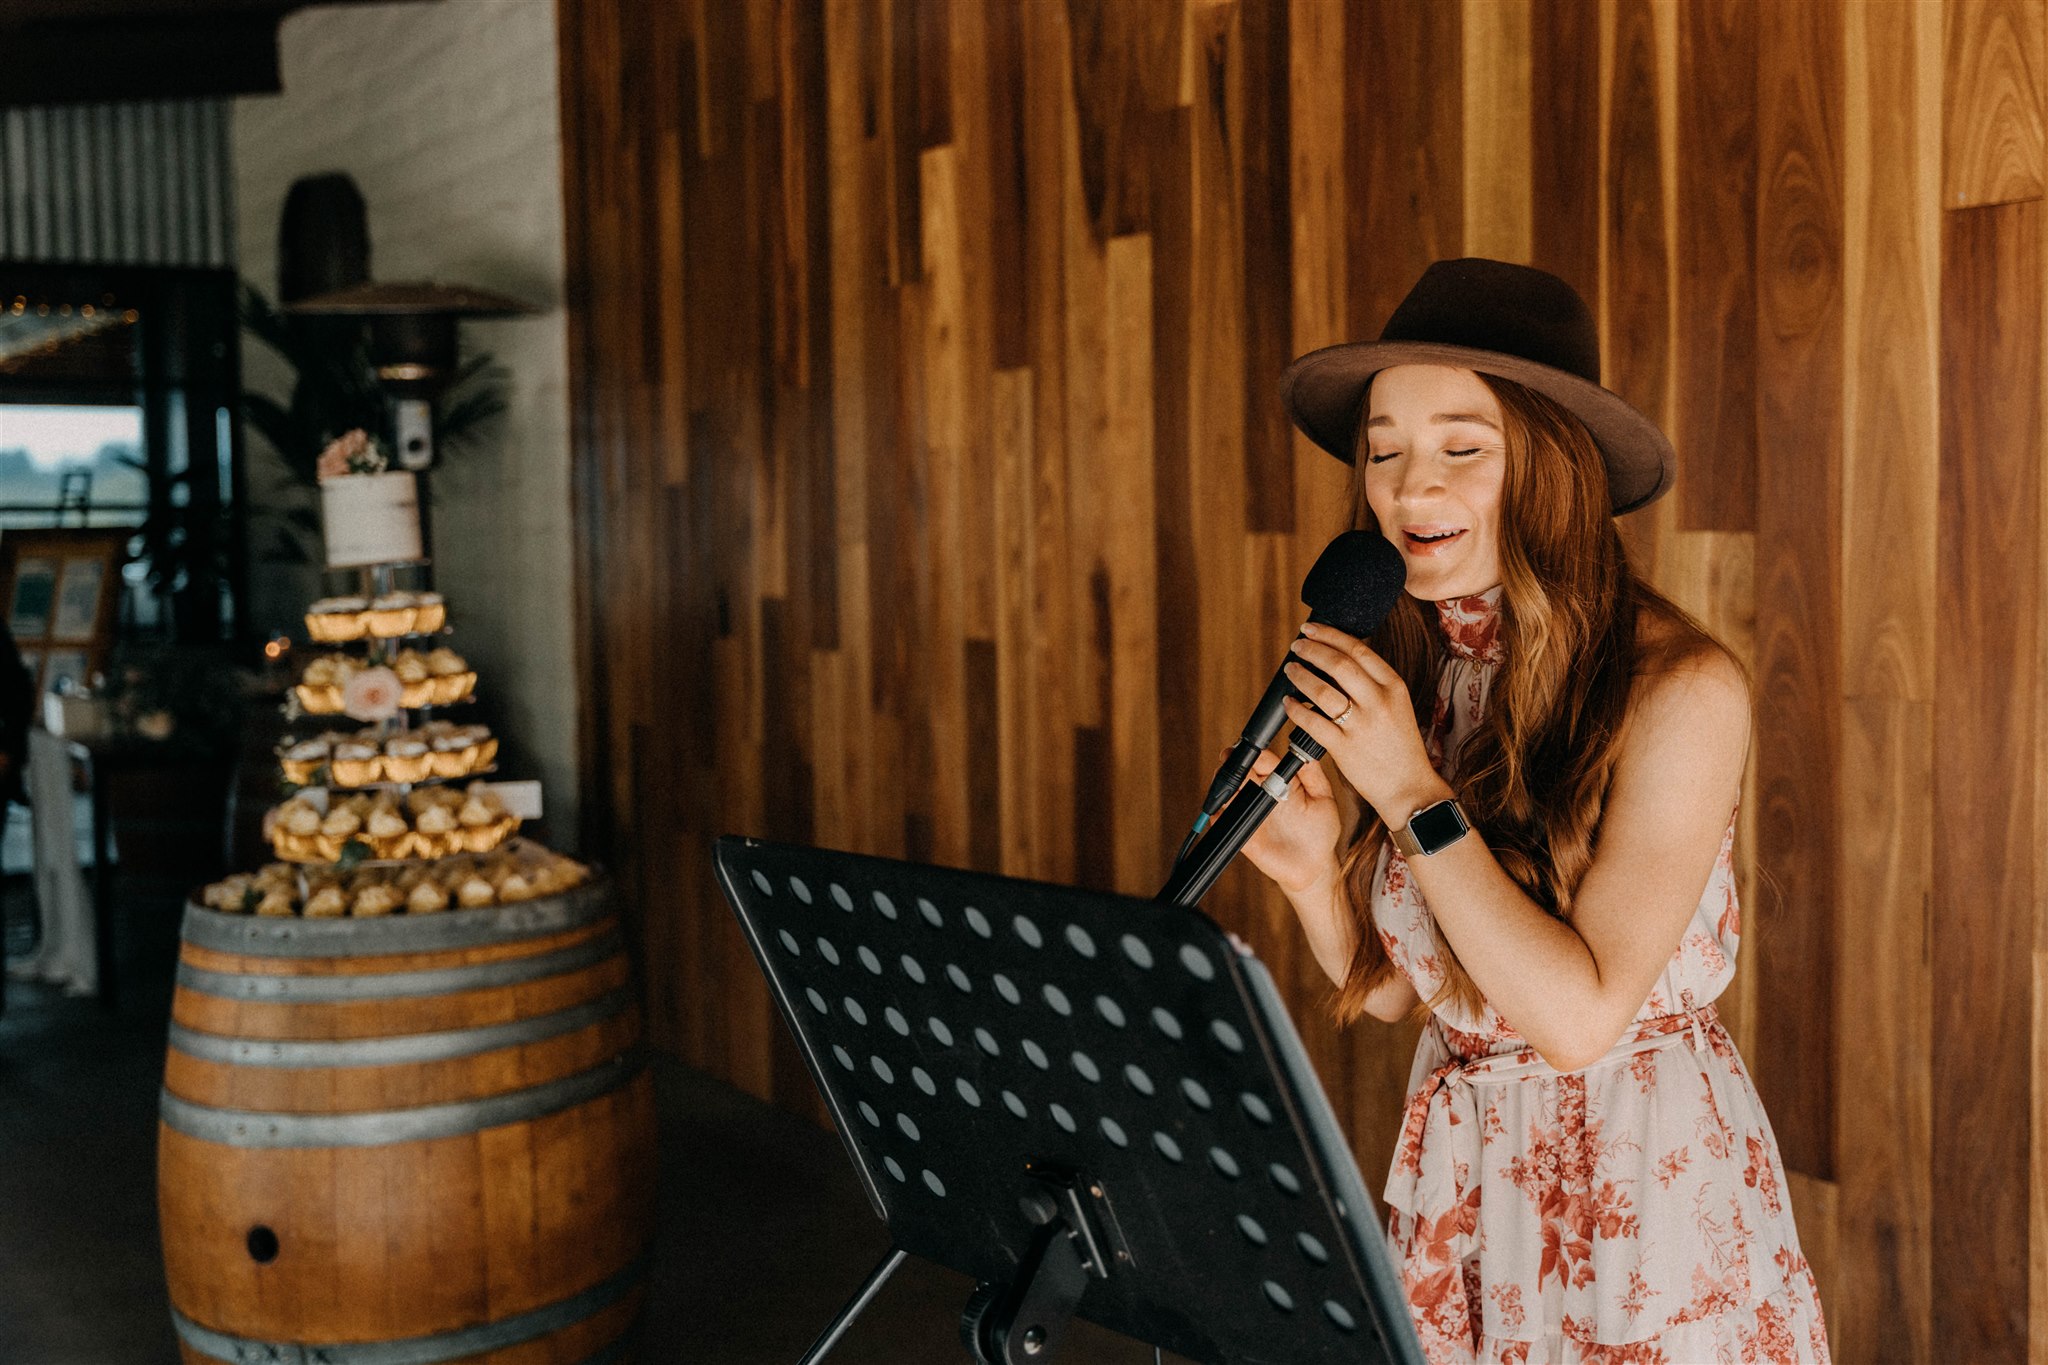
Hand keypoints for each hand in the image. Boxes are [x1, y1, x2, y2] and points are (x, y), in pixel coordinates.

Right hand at [1234, 741, 1344, 896]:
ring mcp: (1249, 812)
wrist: (1312, 868)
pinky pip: (1221, 819)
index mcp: (1280, 782)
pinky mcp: (1241, 832)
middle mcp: (1262, 793)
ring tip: (1228, 782)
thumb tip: (1304, 753)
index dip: (1257, 754)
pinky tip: (1220, 807)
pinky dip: (1217, 812)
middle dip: (1233, 762)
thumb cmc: (1321, 832)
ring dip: (1223, 783)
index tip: (1254, 751)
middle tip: (1230, 758)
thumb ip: (1313, 775)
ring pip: (1228, 791)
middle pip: (1241, 771)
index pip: (1263, 761)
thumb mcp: (1324, 800)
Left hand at [1281, 623, 1450, 826]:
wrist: (1409, 787)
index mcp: (1394, 687)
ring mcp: (1361, 725)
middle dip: (1312, 649)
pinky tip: (1289, 702)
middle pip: (1339, 664)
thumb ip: (1374, 685)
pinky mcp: (1344, 747)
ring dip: (1300, 675)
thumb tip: (1339, 661)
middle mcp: (1379, 702)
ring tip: (1290, 669)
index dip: (1331, 635)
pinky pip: (1312, 721)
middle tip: (1297, 644)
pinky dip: (1296, 708)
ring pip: (1322, 690)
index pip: (1359, 650)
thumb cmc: (1400, 748)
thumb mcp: (1397, 707)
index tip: (1313, 629)